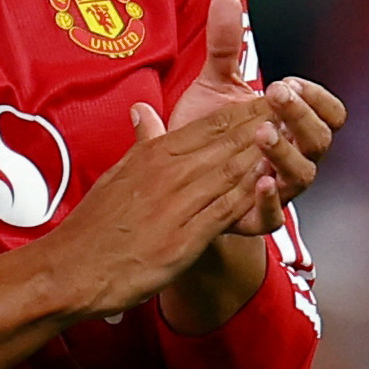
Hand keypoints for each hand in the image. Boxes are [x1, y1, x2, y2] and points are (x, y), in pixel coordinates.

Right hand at [43, 95, 281, 320]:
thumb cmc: (95, 226)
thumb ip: (140, 143)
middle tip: (295, 109)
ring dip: (264, 153)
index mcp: (153, 154)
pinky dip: (250, 194)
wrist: (72, 269)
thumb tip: (142, 111)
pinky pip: (225, 210)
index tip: (271, 99)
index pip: (209, 125)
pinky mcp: (184, 237)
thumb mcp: (118, 174)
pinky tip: (272, 183)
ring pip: (230, 170)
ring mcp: (177, 204)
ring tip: (293, 137)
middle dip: (264, 123)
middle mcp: (168, 172)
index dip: (245, 110)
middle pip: (226, 141)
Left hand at [157, 0, 347, 234]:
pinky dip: (269, 200)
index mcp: (294, 127)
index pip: (330, 113)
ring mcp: (277, 189)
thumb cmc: (208, 136)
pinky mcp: (253, 218)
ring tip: (263, 133)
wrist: (178, 188)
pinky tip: (257, 180)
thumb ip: (223, 47)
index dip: (317, 97)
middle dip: (302, 115)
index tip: (291, 81)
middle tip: (276, 93)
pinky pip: (273, 215)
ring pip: (303, 175)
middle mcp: (294, 158)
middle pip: (321, 139)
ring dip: (286, 152)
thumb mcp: (214, 87)